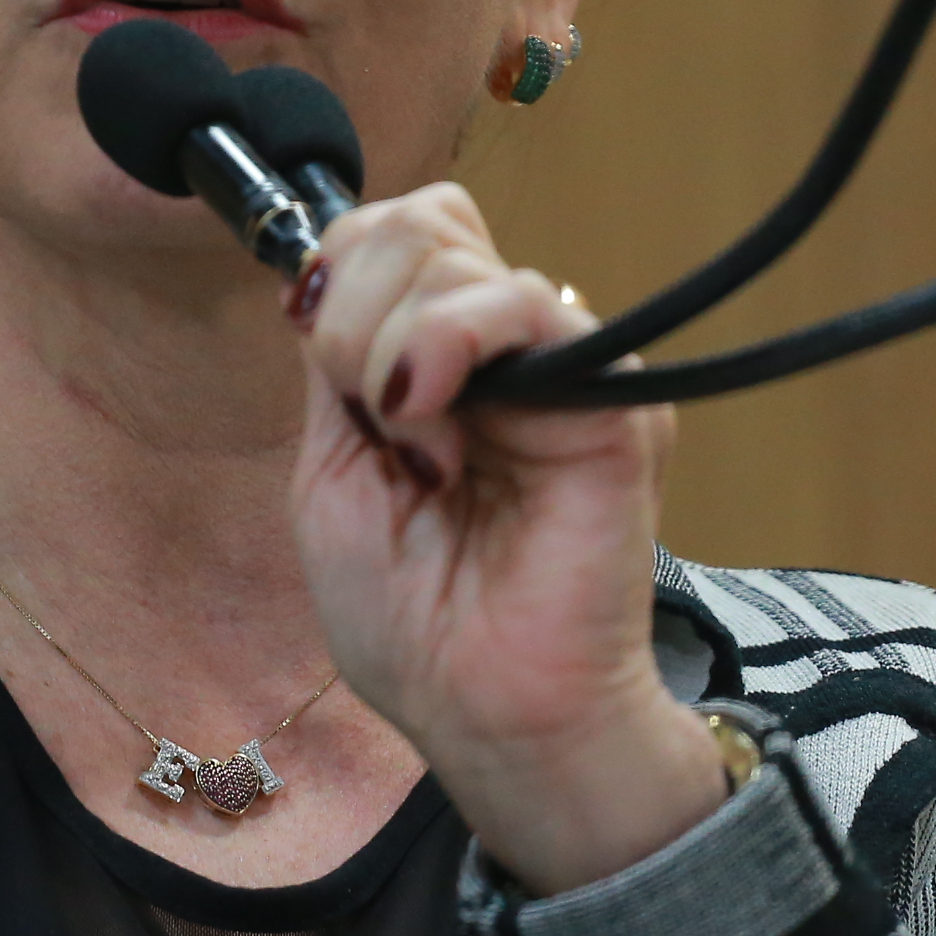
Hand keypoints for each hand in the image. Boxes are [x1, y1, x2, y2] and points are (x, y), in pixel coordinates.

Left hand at [288, 184, 730, 894]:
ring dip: (388, 345)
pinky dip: (446, 340)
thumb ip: (336, 360)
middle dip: (350, 317)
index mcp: (442, 355)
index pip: (387, 230)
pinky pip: (526, 302)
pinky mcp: (610, 395)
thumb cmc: (411, 616)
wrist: (482, 710)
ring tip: (417, 448)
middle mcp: (505, 346)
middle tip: (377, 424)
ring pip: (450, 253)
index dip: (335, 275)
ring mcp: (559, 363)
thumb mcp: (330, 468)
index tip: (326, 365)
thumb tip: (333, 269)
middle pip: (410, 224)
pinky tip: (427, 416)